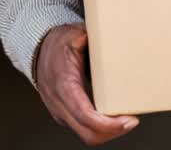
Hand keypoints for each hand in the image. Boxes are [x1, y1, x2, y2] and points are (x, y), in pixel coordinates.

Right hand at [36, 23, 139, 145]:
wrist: (38, 50)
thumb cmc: (58, 43)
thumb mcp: (76, 35)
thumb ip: (95, 39)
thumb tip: (115, 36)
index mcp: (64, 84)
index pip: (85, 114)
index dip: (108, 123)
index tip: (128, 120)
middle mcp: (59, 103)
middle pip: (88, 132)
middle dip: (113, 132)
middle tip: (132, 121)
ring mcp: (60, 111)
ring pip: (86, 135)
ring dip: (108, 132)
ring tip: (126, 121)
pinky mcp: (64, 114)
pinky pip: (83, 129)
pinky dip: (100, 129)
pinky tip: (114, 119)